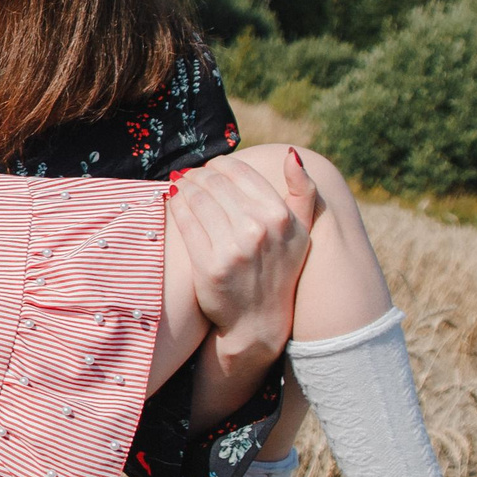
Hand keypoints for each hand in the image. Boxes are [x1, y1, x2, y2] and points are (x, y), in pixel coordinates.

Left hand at [168, 149, 319, 348]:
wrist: (258, 321)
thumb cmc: (280, 270)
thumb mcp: (302, 232)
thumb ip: (303, 192)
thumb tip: (291, 155)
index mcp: (281, 216)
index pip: (239, 173)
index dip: (219, 165)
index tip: (210, 168)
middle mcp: (258, 229)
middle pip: (214, 183)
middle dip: (198, 174)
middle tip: (190, 175)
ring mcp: (233, 248)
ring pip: (196, 199)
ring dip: (183, 187)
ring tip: (180, 186)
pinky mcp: (209, 265)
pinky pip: (185, 222)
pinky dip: (175, 205)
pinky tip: (173, 201)